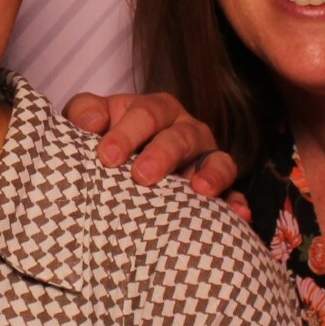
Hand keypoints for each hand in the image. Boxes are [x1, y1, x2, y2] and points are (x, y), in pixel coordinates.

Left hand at [61, 91, 236, 198]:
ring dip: (210, 174)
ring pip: (216, 160)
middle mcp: (185, 130)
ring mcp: (205, 158)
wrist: (124, 165)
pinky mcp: (219, 186)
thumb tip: (90, 122)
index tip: (106, 157)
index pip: (145, 114)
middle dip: (162, 155)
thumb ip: (85, 112)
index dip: (126, 134)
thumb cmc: (108, 138)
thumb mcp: (93, 119)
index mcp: (155, 110)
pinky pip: (234, 193)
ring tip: (200, 190)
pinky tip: (239, 215)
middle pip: (179, 137)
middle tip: (142, 176)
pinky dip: (236, 202)